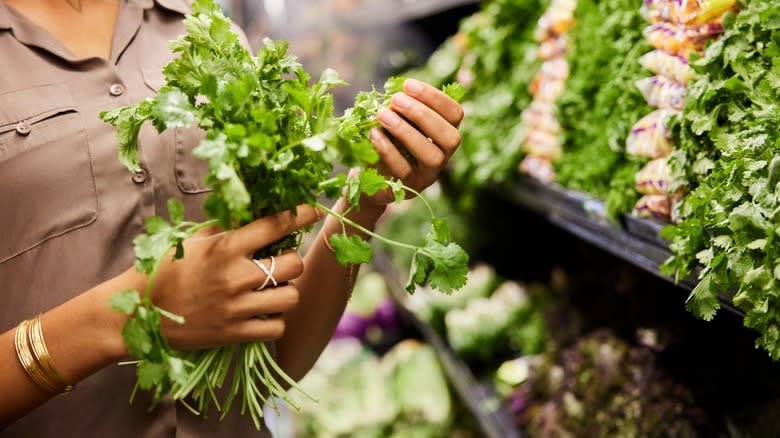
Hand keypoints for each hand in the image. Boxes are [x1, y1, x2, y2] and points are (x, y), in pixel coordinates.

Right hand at [142, 205, 322, 350]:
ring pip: (291, 297)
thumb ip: (226, 228)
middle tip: (279, 261)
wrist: (136, 313)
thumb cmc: (164, 271)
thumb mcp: (193, 241)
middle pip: (293, 264)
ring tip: (271, 289)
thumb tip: (254, 211)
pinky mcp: (234, 334)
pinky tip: (262, 312)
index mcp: (224, 248)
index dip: (300, 215)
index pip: (275, 225)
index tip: (312, 211)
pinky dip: (275, 319)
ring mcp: (236, 308)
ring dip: (286, 291)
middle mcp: (234, 276)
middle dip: (291, 260)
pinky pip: (276, 326)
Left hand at [368, 78, 463, 203]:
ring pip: (432, 156)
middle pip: (450, 137)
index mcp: (444, 134)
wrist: (368, 176)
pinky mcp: (409, 188)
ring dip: (407, 131)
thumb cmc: (386, 140)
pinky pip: (404, 170)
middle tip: (396, 99)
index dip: (435, 98)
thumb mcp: (395, 120)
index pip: (455, 114)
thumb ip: (401, 108)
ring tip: (382, 114)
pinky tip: (373, 133)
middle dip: (423, 114)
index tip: (408, 85)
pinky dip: (388, 149)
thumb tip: (398, 93)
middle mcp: (443, 156)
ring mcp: (428, 175)